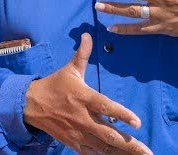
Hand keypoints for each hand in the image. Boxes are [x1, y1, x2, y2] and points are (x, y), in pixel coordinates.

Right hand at [24, 34, 150, 154]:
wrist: (30, 104)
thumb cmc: (54, 85)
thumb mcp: (69, 69)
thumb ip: (82, 54)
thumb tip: (88, 35)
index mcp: (83, 97)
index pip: (105, 106)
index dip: (122, 114)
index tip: (138, 122)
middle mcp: (82, 117)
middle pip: (108, 134)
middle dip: (129, 144)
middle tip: (147, 152)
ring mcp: (77, 132)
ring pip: (102, 147)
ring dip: (120, 153)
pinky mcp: (72, 142)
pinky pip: (91, 153)